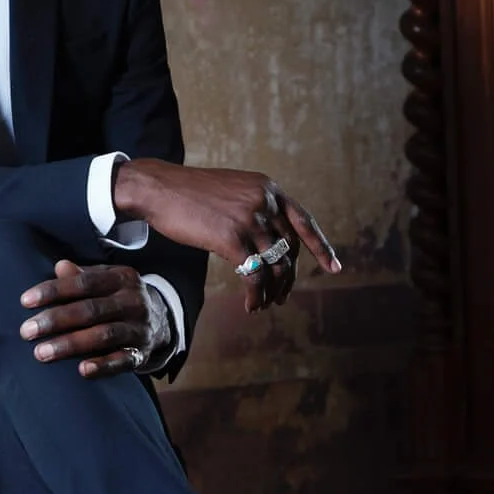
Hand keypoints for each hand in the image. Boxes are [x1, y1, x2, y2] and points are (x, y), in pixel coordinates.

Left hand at [19, 260, 164, 376]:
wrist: (160, 322)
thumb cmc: (117, 298)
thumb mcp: (105, 280)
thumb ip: (81, 276)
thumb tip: (60, 267)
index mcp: (121, 278)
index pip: (84, 282)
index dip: (54, 291)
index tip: (26, 301)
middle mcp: (133, 301)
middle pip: (91, 310)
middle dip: (56, 320)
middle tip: (26, 331)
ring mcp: (138, 328)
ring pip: (103, 335)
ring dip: (70, 344)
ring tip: (41, 353)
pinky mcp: (141, 353)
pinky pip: (122, 361)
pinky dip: (103, 366)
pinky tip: (82, 370)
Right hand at [112, 159, 339, 312]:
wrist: (159, 188)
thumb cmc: (190, 194)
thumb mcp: (233, 190)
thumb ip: (255, 208)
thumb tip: (271, 240)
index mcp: (269, 189)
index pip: (304, 223)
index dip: (321, 248)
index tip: (334, 268)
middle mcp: (264, 202)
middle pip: (290, 250)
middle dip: (289, 279)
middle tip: (282, 297)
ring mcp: (249, 219)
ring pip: (276, 267)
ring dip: (273, 291)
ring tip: (265, 304)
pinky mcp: (231, 238)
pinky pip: (254, 276)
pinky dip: (256, 295)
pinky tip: (251, 305)